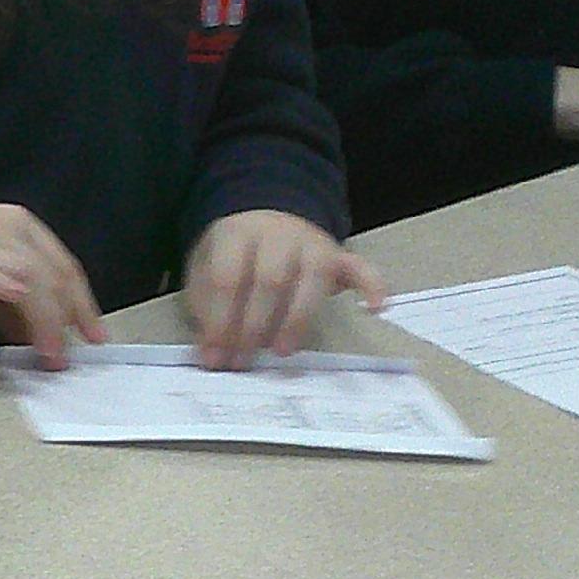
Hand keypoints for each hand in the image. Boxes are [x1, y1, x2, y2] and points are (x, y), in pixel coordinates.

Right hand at [0, 200, 104, 361]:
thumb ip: (8, 307)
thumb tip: (34, 335)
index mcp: (20, 228)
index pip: (63, 266)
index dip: (82, 304)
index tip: (93, 335)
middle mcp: (11, 228)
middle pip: (55, 274)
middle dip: (70, 318)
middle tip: (72, 355)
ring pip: (32, 280)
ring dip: (46, 321)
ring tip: (49, 353)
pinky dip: (13, 297)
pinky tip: (24, 324)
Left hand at [180, 208, 381, 367]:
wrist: (263, 219)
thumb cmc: (231, 257)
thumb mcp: (203, 273)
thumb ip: (206, 309)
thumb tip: (212, 353)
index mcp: (237, 234)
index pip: (228, 278)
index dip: (220, 320)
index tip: (215, 353)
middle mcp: (279, 235)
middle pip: (271, 280)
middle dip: (254, 326)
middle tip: (243, 360)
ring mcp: (313, 242)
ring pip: (313, 278)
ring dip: (297, 319)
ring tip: (282, 351)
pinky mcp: (339, 254)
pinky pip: (361, 267)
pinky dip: (373, 285)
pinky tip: (375, 308)